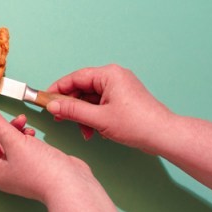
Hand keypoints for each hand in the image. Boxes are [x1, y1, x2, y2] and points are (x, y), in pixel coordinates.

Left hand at [0, 104, 95, 202]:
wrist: (71, 185)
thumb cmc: (42, 170)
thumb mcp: (14, 142)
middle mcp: (3, 172)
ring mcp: (19, 169)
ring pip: (7, 144)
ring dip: (12, 129)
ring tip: (21, 119)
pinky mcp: (33, 165)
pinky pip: (21, 146)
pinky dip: (24, 136)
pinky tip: (31, 131)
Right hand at [46, 64, 174, 149]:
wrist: (164, 136)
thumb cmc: (138, 124)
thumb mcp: (99, 118)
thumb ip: (72, 110)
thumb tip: (53, 105)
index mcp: (109, 75)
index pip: (75, 78)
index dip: (58, 89)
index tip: (46, 99)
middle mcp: (114, 77)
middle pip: (82, 88)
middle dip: (71, 106)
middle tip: (60, 118)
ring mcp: (120, 87)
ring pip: (90, 98)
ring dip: (83, 115)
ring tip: (83, 131)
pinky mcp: (123, 98)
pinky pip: (100, 103)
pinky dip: (94, 116)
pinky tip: (94, 130)